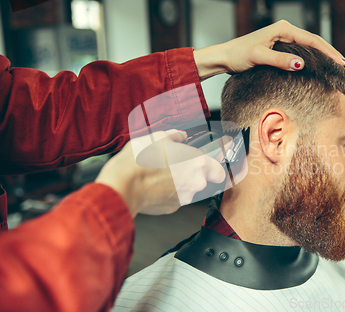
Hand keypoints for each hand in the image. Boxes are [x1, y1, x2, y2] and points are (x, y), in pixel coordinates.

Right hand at [95, 130, 225, 216]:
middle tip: (178, 164)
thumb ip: (175, 136)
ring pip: (189, 189)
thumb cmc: (140, 160)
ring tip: (162, 172)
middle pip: (204, 179)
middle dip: (194, 173)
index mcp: (199, 163)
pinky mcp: (171, 208)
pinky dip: (168, 192)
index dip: (215, 165)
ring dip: (181, 182)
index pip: (220, 170)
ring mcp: (184, 198)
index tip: (212, 162)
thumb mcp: (158, 137)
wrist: (123, 184)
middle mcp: (196, 183)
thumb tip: (180, 136)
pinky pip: (175, 198)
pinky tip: (155, 184)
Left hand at [193, 20, 344, 80]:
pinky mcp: (280, 47)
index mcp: (283, 29)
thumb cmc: (239, 55)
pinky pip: (301, 51)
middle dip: (329, 52)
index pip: (311, 40)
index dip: (327, 51)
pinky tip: (318, 65)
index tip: (340, 62)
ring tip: (336, 65)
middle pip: (313, 41)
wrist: (225, 58)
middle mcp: (285, 31)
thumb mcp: (259, 57)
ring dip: (322, 55)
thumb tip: (301, 64)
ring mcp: (283, 38)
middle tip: (343, 65)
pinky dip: (312, 58)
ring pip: (308, 46)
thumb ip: (280, 60)